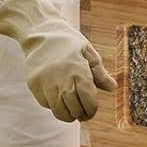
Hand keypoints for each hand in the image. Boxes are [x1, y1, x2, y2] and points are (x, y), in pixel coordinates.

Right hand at [0, 0, 116, 121]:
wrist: (38, 32)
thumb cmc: (67, 41)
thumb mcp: (87, 51)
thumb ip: (100, 72)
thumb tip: (112, 88)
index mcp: (78, 69)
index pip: (88, 100)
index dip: (92, 109)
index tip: (92, 110)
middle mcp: (61, 79)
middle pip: (74, 109)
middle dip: (81, 114)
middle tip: (84, 113)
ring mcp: (45, 83)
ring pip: (59, 111)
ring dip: (68, 114)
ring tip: (72, 111)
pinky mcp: (34, 85)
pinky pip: (46, 104)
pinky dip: (54, 105)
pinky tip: (58, 98)